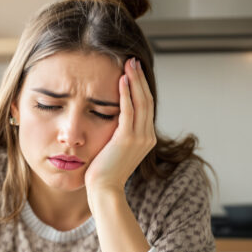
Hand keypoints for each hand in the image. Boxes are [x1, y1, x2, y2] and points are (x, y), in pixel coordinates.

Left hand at [84, 57, 156, 196]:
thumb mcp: (115, 149)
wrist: (104, 190)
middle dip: (140, 78)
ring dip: (134, 81)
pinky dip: (126, 94)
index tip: (133, 71)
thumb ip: (118, 134)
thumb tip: (111, 120)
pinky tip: (121, 80)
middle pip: (147, 100)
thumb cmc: (104, 172)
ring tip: (129, 64)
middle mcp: (147, 137)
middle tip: (133, 60)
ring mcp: (139, 138)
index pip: (146, 106)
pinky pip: (129, 111)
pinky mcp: (127, 139)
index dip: (141, 87)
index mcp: (146, 138)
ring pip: (141, 102)